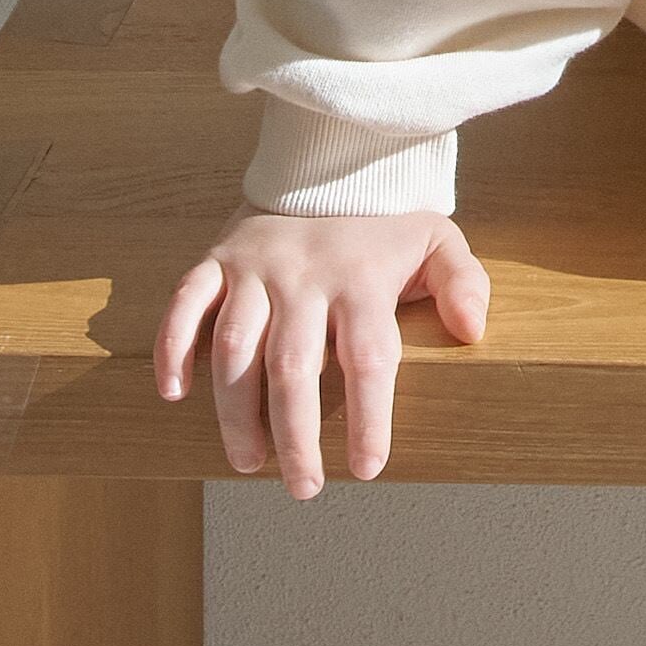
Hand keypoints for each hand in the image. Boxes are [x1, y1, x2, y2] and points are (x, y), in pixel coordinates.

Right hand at [152, 205, 490, 496]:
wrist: (332, 158)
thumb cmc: (385, 221)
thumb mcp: (438, 241)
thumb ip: (462, 282)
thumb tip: (473, 329)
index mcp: (362, 278)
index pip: (368, 357)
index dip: (369, 416)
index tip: (366, 468)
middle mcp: (305, 275)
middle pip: (293, 366)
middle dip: (295, 434)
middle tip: (302, 487)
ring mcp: (256, 267)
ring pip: (235, 346)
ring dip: (235, 410)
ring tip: (248, 461)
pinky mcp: (217, 258)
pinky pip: (186, 302)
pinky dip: (172, 346)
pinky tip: (174, 393)